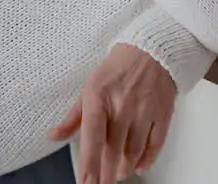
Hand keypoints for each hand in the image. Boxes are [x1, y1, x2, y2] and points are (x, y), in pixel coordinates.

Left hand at [48, 44, 176, 183]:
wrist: (153, 48)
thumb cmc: (118, 67)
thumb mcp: (89, 86)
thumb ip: (73, 116)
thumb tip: (54, 135)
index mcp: (99, 98)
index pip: (92, 138)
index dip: (89, 165)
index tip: (86, 183)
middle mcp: (123, 106)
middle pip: (114, 150)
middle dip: (106, 173)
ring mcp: (145, 110)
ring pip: (135, 150)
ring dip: (125, 167)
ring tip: (118, 174)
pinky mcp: (163, 111)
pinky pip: (156, 142)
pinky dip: (148, 158)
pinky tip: (140, 167)